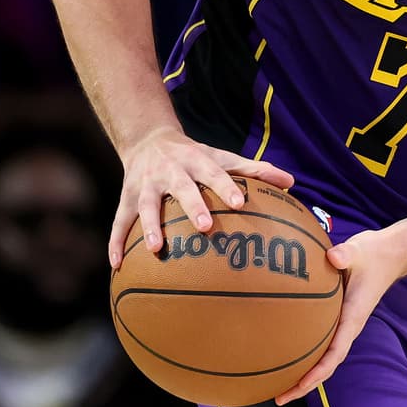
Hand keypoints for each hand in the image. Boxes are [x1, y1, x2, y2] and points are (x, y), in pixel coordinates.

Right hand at [111, 127, 294, 266]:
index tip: (240, 203)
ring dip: (150, 226)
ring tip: (156, 249)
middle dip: (193, 206)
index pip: (215, 173)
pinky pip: (118, 222)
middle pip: (182, 188)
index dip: (226, 187)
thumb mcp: (222, 158)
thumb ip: (254, 170)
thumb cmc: (196, 157)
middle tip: (205, 227)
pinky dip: (116, 243)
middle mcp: (170, 172)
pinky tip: (117, 266)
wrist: (149, 140)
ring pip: (146, 206)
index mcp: (196, 161)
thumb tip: (291, 182)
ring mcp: (145, 186)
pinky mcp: (126, 198)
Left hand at [274, 223, 406, 403]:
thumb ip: (346, 254)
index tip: (300, 385)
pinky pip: (320, 344)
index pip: (336, 352)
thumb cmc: (373, 254)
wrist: (389, 254)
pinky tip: (284, 356)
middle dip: (305, 384)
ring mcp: (342, 325)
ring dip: (303, 375)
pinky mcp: (337, 318)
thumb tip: (332, 257)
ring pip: (323, 358)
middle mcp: (348, 327)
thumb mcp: (359, 251)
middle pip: (327, 364)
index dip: (318, 372)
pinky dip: (304, 356)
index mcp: (353, 317)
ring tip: (277, 388)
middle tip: (279, 398)